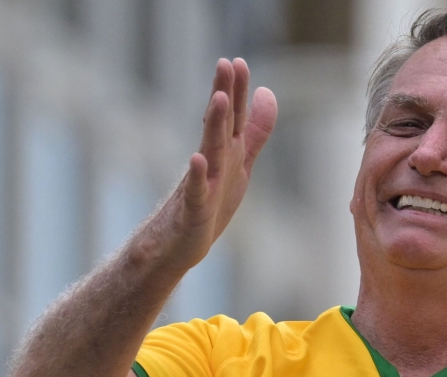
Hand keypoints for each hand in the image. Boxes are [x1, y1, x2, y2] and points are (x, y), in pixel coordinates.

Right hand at [151, 58, 277, 272]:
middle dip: (224, 95)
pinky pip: (196, 192)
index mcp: (226, 154)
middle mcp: (212, 164)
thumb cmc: (210, 205)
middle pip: (220, 126)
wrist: (178, 246)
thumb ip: (256, 131)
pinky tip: (197, 159)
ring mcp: (201, 186)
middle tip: (225, 63)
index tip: (238, 61)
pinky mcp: (193, 212)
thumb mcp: (240, 163)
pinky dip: (197, 176)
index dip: (237, 91)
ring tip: (219, 99)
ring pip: (210, 152)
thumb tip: (268, 93)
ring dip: (214, 126)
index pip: (233, 117)